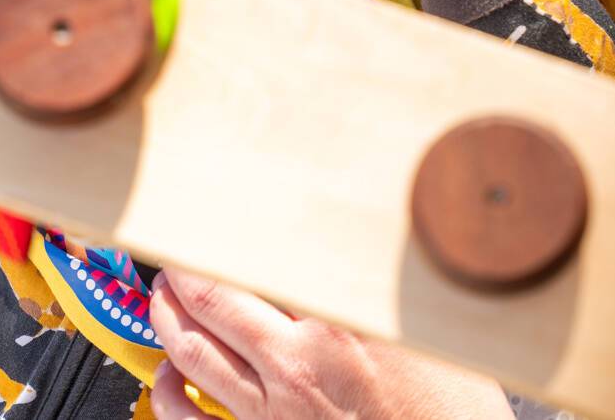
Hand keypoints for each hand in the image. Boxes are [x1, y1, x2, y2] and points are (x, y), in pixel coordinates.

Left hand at [147, 269, 514, 419]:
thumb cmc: (450, 410)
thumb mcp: (427, 327)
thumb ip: (379, 287)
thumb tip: (352, 244)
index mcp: (338, 323)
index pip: (259, 262)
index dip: (225, 236)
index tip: (211, 214)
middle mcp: (296, 364)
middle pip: (212, 302)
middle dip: (183, 270)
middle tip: (174, 248)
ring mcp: (275, 409)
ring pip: (193, 353)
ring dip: (167, 317)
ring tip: (163, 294)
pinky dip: (167, 393)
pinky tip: (165, 374)